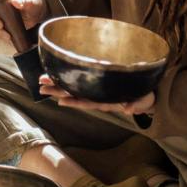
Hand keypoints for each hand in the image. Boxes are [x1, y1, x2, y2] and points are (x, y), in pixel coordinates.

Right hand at [0, 0, 47, 45]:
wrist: (36, 11)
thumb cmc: (31, 2)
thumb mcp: (30, 0)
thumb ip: (23, 0)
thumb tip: (15, 2)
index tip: (1, 24)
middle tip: (6, 34)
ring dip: (0, 34)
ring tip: (10, 38)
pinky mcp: (2, 27)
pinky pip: (0, 34)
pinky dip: (4, 37)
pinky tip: (12, 40)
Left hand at [39, 74, 155, 116]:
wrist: (145, 95)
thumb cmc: (144, 96)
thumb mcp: (143, 100)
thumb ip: (136, 104)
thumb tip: (128, 110)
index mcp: (107, 101)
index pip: (88, 102)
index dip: (74, 101)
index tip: (60, 100)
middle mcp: (98, 97)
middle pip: (75, 95)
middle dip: (58, 91)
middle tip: (41, 86)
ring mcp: (95, 92)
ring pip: (74, 89)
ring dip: (57, 86)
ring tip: (42, 82)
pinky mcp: (96, 85)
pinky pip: (79, 83)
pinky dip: (67, 81)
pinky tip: (54, 77)